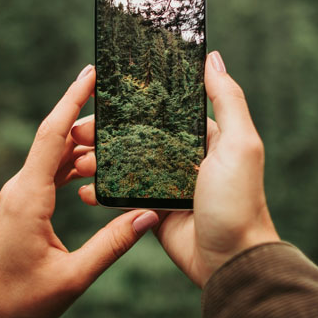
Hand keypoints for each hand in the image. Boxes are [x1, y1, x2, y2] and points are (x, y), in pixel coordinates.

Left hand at [0, 64, 158, 317]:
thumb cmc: (20, 300)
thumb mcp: (72, 277)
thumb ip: (111, 245)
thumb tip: (147, 215)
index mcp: (29, 197)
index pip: (53, 135)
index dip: (72, 99)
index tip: (90, 72)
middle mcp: (20, 188)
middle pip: (54, 138)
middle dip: (85, 118)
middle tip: (120, 105)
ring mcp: (19, 196)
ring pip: (52, 156)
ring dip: (80, 144)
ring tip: (114, 134)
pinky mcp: (21, 206)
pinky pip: (48, 173)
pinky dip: (71, 165)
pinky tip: (93, 167)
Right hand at [78, 51, 278, 286]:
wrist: (230, 260)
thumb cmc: (239, 200)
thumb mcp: (240, 144)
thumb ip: (227, 100)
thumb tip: (213, 57)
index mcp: (204, 137)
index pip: (162, 110)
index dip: (132, 101)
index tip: (101, 95)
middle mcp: (184, 157)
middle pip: (135, 134)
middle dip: (105, 132)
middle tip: (78, 132)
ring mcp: (166, 183)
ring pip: (124, 163)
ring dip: (98, 160)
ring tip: (76, 161)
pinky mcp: (153, 209)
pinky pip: (122, 194)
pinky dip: (102, 191)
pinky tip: (84, 190)